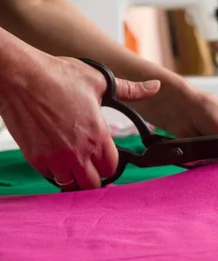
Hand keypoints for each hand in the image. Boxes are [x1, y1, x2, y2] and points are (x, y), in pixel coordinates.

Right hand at [0, 55, 159, 190]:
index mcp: (97, 136)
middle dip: (96, 177)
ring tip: (75, 165)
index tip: (107, 158)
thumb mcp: (101, 81)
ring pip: (71, 185)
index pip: (112, 168)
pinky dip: (55, 173)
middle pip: (93, 184)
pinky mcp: (35, 158)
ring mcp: (55, 158)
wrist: (18, 75)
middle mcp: (78, 152)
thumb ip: (131, 90)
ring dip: (75, 178)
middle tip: (92, 167)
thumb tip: (155, 86)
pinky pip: (50, 177)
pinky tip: (57, 159)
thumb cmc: (58, 75)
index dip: (112, 164)